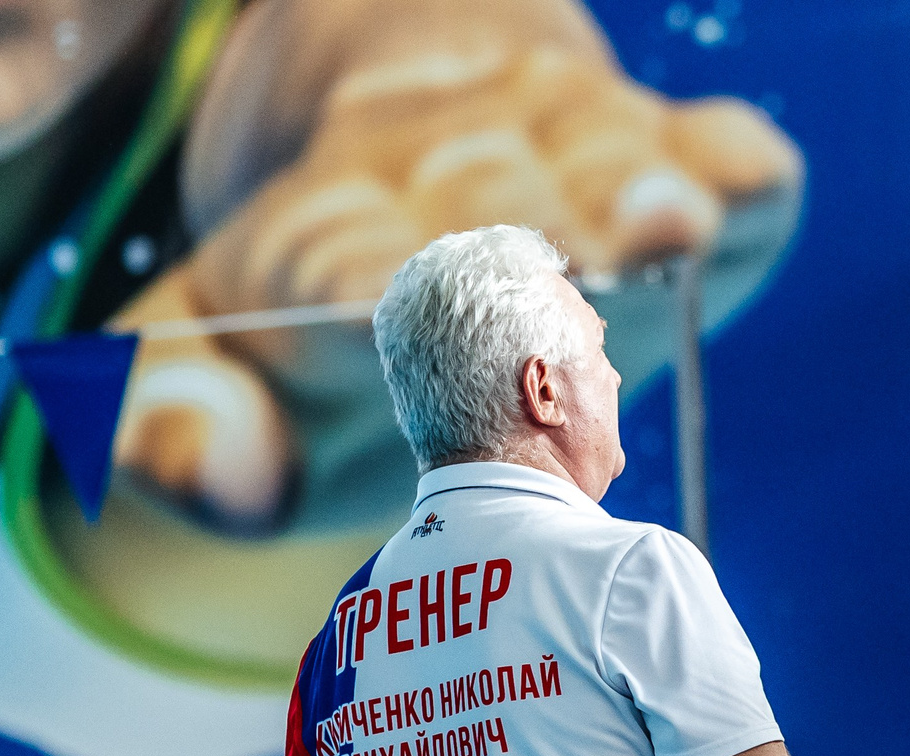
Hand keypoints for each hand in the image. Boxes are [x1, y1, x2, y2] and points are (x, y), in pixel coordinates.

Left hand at [110, 11, 800, 531]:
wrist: (403, 130)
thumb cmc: (311, 296)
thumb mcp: (204, 362)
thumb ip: (171, 433)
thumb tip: (228, 470)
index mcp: (328, 233)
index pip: (338, 258)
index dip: (352, 282)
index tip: (357, 307)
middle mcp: (451, 172)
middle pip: (484, 200)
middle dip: (513, 232)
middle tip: (551, 269)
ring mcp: (569, 152)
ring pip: (598, 159)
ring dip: (631, 195)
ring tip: (665, 229)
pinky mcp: (675, 155)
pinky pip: (719, 149)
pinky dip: (735, 171)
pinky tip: (737, 197)